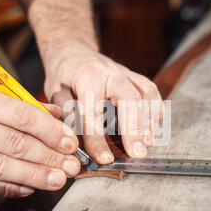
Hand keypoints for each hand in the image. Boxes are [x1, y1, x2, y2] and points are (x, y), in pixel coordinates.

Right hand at [0, 84, 80, 196]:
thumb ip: (21, 106)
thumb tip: (59, 116)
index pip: (19, 114)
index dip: (49, 130)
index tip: (70, 143)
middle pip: (13, 143)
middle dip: (48, 157)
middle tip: (72, 166)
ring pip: (0, 167)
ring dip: (35, 176)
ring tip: (58, 180)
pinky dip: (10, 188)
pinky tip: (30, 188)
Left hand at [44, 44, 163, 163]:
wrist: (73, 51)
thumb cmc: (63, 75)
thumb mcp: (55, 93)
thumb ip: (67, 116)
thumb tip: (77, 143)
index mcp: (87, 75)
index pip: (93, 112)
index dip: (98, 139)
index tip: (104, 159)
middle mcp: (111, 72)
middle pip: (129, 99)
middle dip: (134, 129)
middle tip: (137, 153)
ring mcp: (126, 73)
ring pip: (146, 94)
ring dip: (149, 121)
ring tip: (148, 143)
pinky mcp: (135, 78)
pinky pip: (152, 92)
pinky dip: (155, 111)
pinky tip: (153, 129)